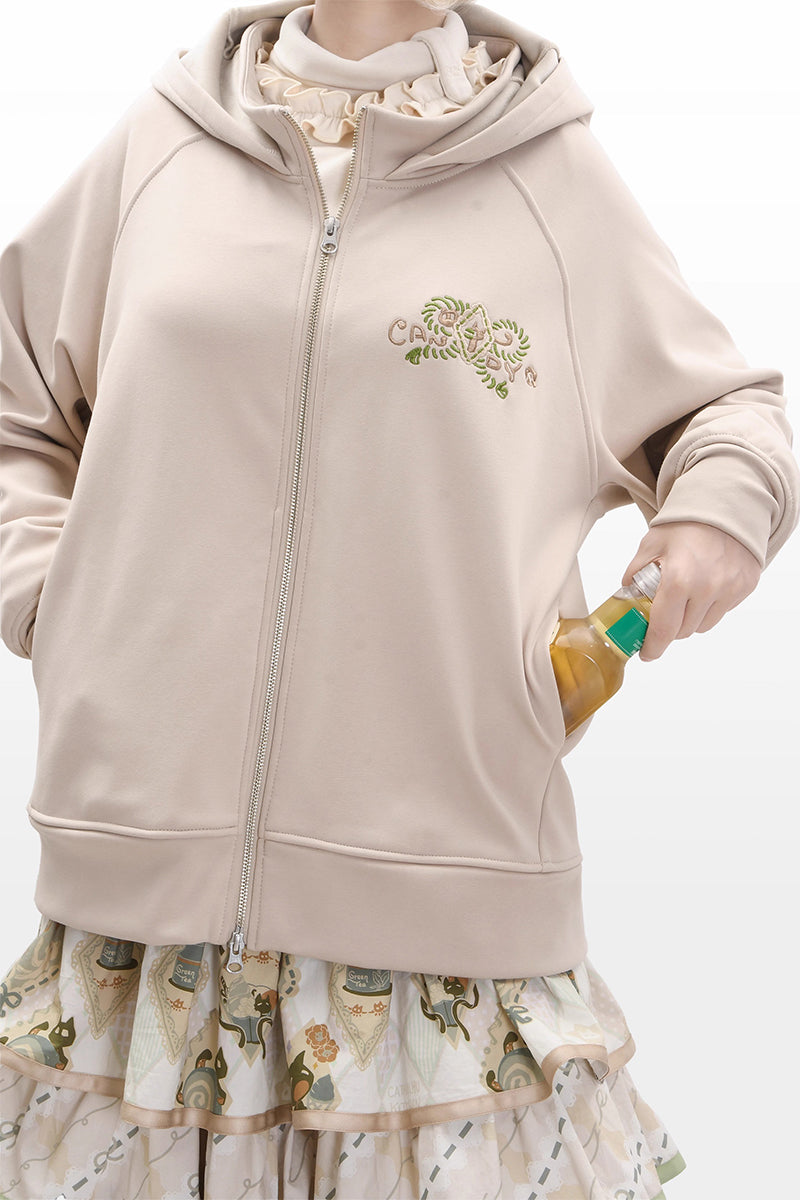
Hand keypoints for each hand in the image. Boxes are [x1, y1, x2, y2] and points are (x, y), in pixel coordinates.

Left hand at [620, 521, 761, 661]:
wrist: (725, 505)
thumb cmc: (686, 523)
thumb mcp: (651, 544)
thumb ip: (636, 572)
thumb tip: (626, 595)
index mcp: (678, 580)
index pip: (663, 629)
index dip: (653, 646)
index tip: (647, 653)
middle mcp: (707, 589)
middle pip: (683, 631)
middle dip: (669, 629)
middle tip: (662, 616)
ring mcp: (729, 589)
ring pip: (703, 625)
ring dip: (690, 620)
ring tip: (684, 599)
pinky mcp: (745, 587)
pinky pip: (722, 611)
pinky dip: (710, 607)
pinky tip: (703, 588)